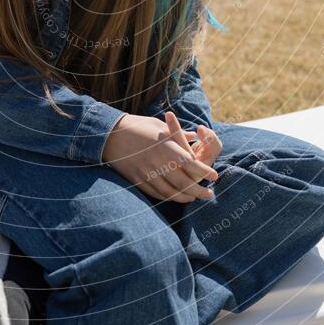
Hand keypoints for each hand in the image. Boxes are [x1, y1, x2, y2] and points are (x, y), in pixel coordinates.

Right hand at [102, 112, 218, 203]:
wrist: (108, 134)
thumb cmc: (137, 126)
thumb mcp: (159, 126)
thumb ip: (178, 135)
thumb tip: (195, 137)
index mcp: (165, 146)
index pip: (190, 163)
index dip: (204, 171)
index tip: (214, 177)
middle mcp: (157, 162)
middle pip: (183, 182)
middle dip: (198, 190)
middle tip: (209, 194)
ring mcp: (146, 173)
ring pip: (170, 192)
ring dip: (185, 197)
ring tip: (194, 198)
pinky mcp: (137, 180)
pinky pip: (156, 193)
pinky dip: (168, 197)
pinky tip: (176, 197)